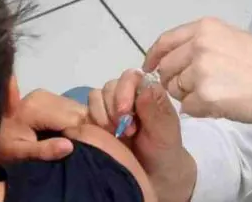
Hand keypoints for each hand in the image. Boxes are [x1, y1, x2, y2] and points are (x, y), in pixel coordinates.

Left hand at [0, 90, 87, 164]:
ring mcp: (44, 94)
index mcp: (36, 108)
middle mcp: (43, 96)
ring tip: (65, 139)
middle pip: (76, 111)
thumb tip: (69, 146)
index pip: (73, 120)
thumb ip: (44, 150)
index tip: (75, 149)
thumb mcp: (20, 153)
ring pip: (75, 107)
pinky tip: (62, 131)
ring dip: (76, 124)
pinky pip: (68, 106)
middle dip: (79, 129)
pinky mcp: (44, 96)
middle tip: (70, 145)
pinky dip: (71, 119)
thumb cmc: (0, 146)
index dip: (78, 135)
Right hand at [88, 71, 196, 201]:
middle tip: (125, 131)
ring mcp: (110, 107)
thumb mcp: (165, 132)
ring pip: (96, 96)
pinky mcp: (96, 120)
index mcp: (147, 92)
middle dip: (113, 107)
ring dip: (102, 115)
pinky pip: (86, 111)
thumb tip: (143, 88)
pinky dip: (91, 122)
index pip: (131, 77)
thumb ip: (154, 111)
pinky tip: (103, 137)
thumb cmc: (163, 150)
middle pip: (110, 86)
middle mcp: (127, 95)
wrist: (152, 175)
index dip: (125, 91)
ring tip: (115, 135)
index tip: (125, 113)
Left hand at [145, 18, 251, 125]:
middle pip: (166, 69)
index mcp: (205, 28)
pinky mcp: (204, 97)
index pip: (165, 42)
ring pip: (175, 90)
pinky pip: (188, 108)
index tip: (150, 67)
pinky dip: (200, 110)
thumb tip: (176, 58)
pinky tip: (221, 105)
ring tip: (217, 94)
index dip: (154, 57)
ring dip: (190, 96)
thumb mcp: (232, 38)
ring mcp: (199, 72)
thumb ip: (202, 44)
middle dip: (175, 81)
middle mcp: (198, 46)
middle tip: (197, 88)